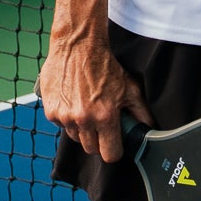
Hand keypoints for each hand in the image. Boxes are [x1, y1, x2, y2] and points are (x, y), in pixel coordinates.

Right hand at [35, 32, 149, 163]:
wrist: (78, 47)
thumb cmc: (105, 66)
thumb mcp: (130, 88)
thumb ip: (140, 112)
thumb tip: (149, 129)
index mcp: (105, 117)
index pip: (109, 154)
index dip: (114, 151)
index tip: (115, 145)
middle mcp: (83, 120)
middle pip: (91, 149)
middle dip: (98, 140)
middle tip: (102, 123)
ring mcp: (65, 117)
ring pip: (76, 138)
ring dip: (82, 129)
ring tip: (88, 109)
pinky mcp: (51, 112)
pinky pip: (62, 126)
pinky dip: (68, 119)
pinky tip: (75, 102)